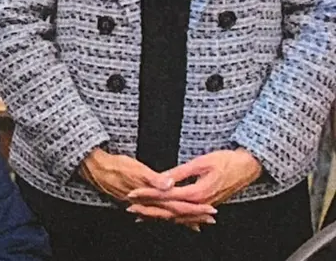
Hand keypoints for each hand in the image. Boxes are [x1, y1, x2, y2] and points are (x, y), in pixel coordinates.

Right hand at [80, 149, 217, 229]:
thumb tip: (169, 184)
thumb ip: (153, 178)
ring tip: (199, 224)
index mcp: (150, 196)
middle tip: (211, 220)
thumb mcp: (135, 168)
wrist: (96, 169)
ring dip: (183, 220)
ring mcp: (143, 206)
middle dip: (193, 217)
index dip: (195, 208)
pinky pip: (158, 214)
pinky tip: (173, 219)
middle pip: (175, 214)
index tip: (211, 210)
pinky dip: (169, 218)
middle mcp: (148, 205)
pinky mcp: (139, 204)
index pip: (177, 205)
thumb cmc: (115, 166)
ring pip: (168, 216)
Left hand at [127, 149, 261, 224]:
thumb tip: (162, 180)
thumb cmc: (227, 161)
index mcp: (197, 193)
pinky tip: (164, 219)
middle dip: (148, 210)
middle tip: (130, 209)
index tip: (132, 193)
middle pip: (169, 211)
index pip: (166, 196)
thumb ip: (179, 173)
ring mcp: (204, 206)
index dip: (147, 194)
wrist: (248, 167)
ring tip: (140, 216)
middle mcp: (200, 204)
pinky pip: (187, 216)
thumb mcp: (201, 162)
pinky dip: (173, 218)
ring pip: (177, 216)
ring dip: (158, 217)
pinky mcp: (206, 205)